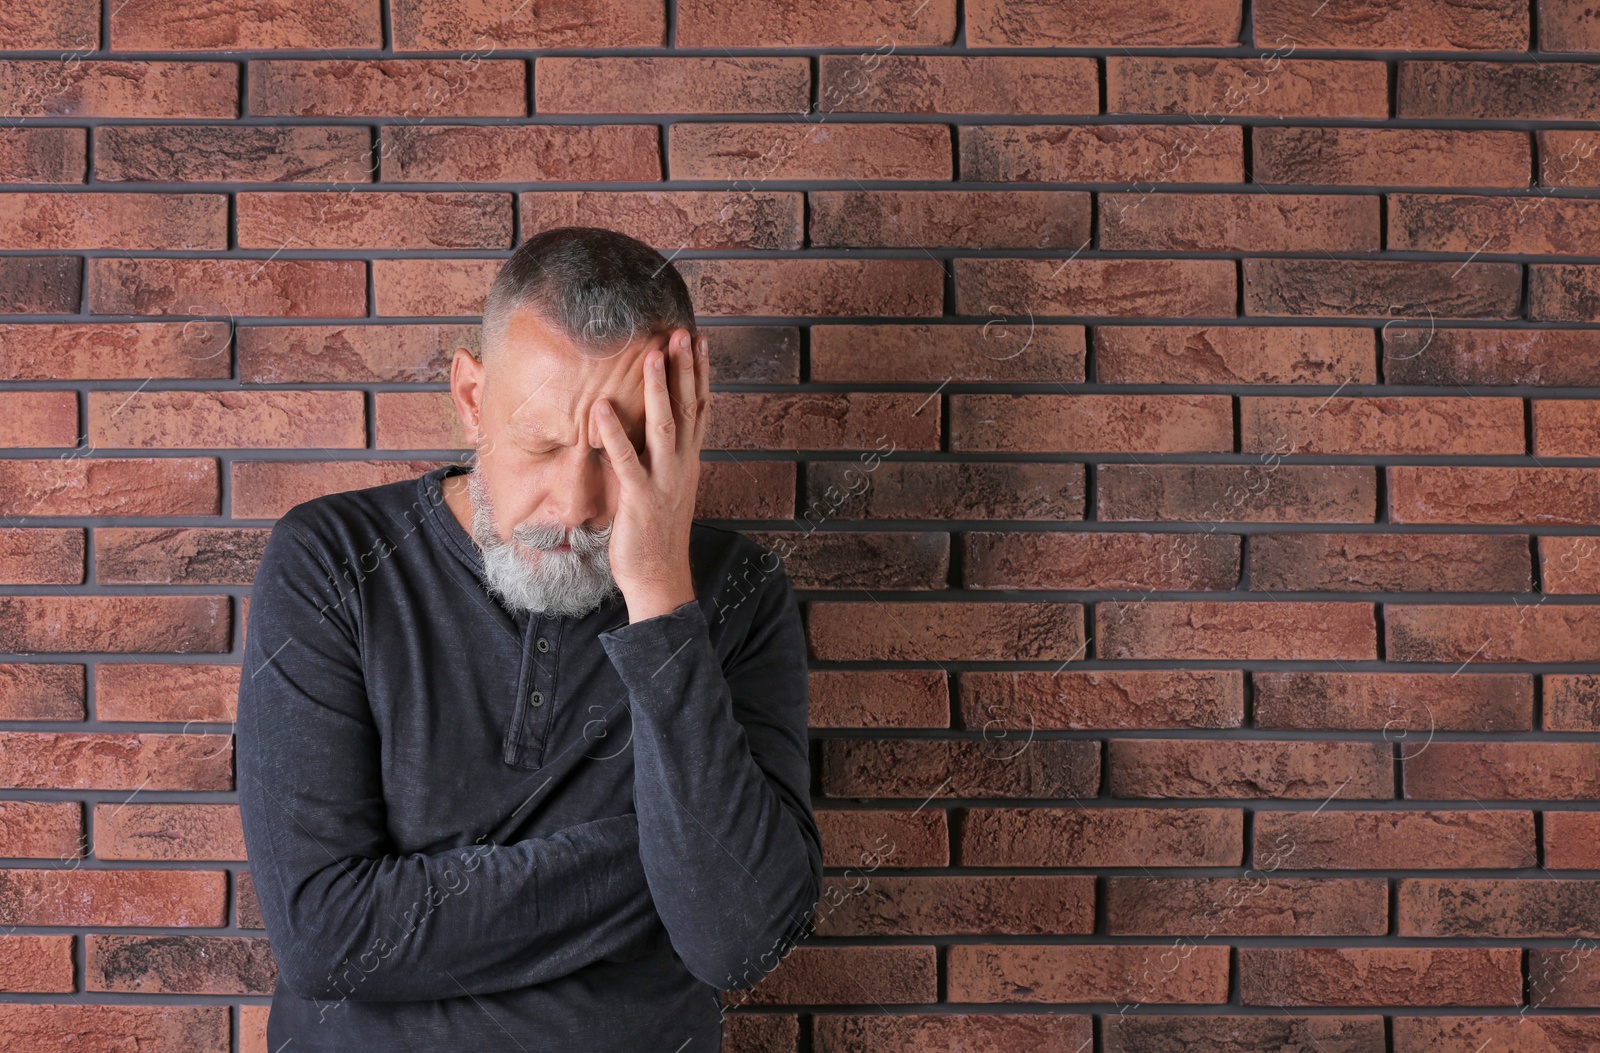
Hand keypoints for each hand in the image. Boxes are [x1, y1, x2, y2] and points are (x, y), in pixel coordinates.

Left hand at [591, 327, 710, 622]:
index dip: (700, 374)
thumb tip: (652, 431)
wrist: (661, 579)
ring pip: (666, 427)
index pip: (700, 408)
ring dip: (659, 389)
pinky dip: (614, 434)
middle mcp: (683, 466)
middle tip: (683, 333)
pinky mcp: (640, 500)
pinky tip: (601, 408)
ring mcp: (664, 482)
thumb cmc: (656, 535)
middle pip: (689, 408)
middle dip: (686, 369)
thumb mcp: (665, 488)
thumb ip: (661, 458)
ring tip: (651, 355)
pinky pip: (626, 461)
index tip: (699, 341)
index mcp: (689, 462)